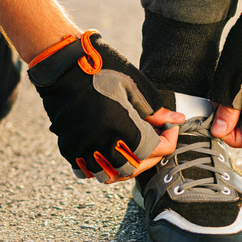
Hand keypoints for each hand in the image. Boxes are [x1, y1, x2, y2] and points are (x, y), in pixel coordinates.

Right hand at [28, 30, 183, 182]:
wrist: (62, 66)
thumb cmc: (101, 70)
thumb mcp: (134, 86)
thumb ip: (156, 110)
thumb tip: (178, 121)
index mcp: (123, 126)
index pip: (154, 150)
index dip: (168, 142)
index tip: (169, 131)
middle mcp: (102, 142)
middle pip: (133, 168)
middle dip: (149, 158)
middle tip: (153, 143)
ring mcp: (82, 148)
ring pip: (108, 175)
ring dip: (123, 167)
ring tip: (131, 151)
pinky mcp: (68, 148)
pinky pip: (85, 171)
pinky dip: (99, 168)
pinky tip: (106, 154)